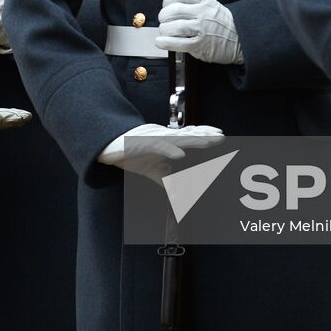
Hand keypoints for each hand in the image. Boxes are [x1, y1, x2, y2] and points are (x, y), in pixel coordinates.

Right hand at [97, 122, 225, 182]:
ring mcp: (153, 139)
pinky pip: (158, 147)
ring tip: (207, 142)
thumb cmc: (131, 154)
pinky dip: (169, 150)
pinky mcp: (142, 143)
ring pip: (175, 139)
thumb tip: (176, 195)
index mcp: (166, 140)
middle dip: (204, 135)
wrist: (108, 146)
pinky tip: (180, 155)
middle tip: (221, 136)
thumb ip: (165, 180)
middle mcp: (162, 137)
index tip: (220, 135)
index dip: (204, 135)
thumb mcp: (151, 170)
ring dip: (192, 140)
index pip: (189, 136)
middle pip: (187, 135)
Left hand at [154, 0, 241, 64]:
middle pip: (174, 10)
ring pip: (174, 26)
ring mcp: (202, 29)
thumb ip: (195, 4)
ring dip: (164, 29)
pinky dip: (165, 42)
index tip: (166, 4)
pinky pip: (177, 43)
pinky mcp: (200, 45)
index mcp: (206, 2)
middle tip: (164, 21)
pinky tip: (161, 42)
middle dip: (163, 16)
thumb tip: (172, 6)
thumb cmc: (225, 25)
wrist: (243, 40)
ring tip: (165, 32)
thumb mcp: (213, 7)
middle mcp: (203, 13)